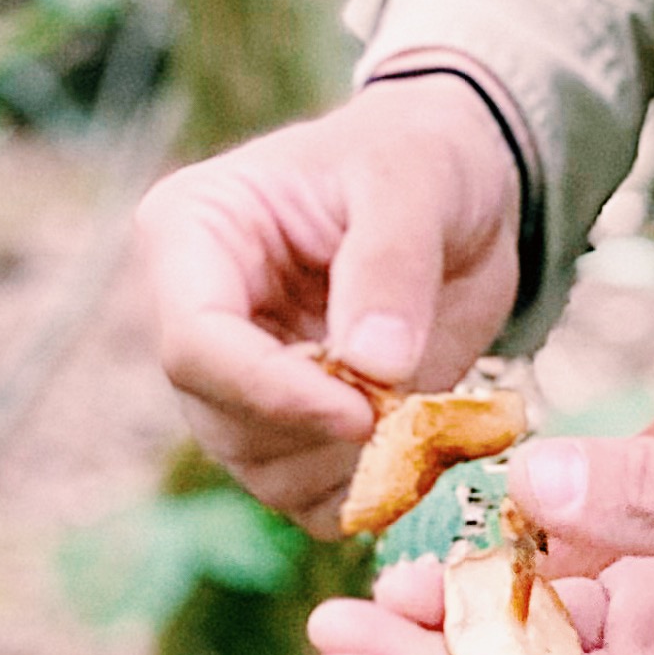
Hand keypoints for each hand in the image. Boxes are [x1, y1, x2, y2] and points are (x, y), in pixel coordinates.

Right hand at [135, 76, 525, 524]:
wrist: (461, 187)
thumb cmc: (420, 156)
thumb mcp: (415, 177)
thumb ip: (391, 260)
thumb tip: (374, 363)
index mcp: (192, 233)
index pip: (194, 344)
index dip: (271, 391)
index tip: (363, 407)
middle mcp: (197, 316)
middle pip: (222, 421)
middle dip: (321, 427)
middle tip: (410, 401)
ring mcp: (239, 381)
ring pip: (264, 471)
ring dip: (351, 461)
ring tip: (422, 400)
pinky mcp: (287, 428)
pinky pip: (310, 498)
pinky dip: (371, 487)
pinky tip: (420, 431)